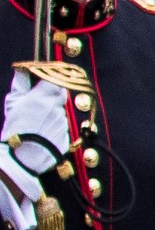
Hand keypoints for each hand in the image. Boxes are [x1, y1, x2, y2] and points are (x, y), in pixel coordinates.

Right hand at [0, 72, 62, 229]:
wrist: (19, 158)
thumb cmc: (13, 128)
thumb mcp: (12, 103)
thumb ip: (20, 85)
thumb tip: (23, 70)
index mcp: (42, 98)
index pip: (55, 81)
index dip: (50, 82)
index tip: (44, 83)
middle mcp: (56, 109)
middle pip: (60, 96)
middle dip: (52, 97)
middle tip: (39, 103)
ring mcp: (63, 124)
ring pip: (61, 113)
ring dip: (52, 114)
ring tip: (35, 124)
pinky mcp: (67, 137)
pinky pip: (62, 128)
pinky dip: (54, 129)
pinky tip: (41, 135)